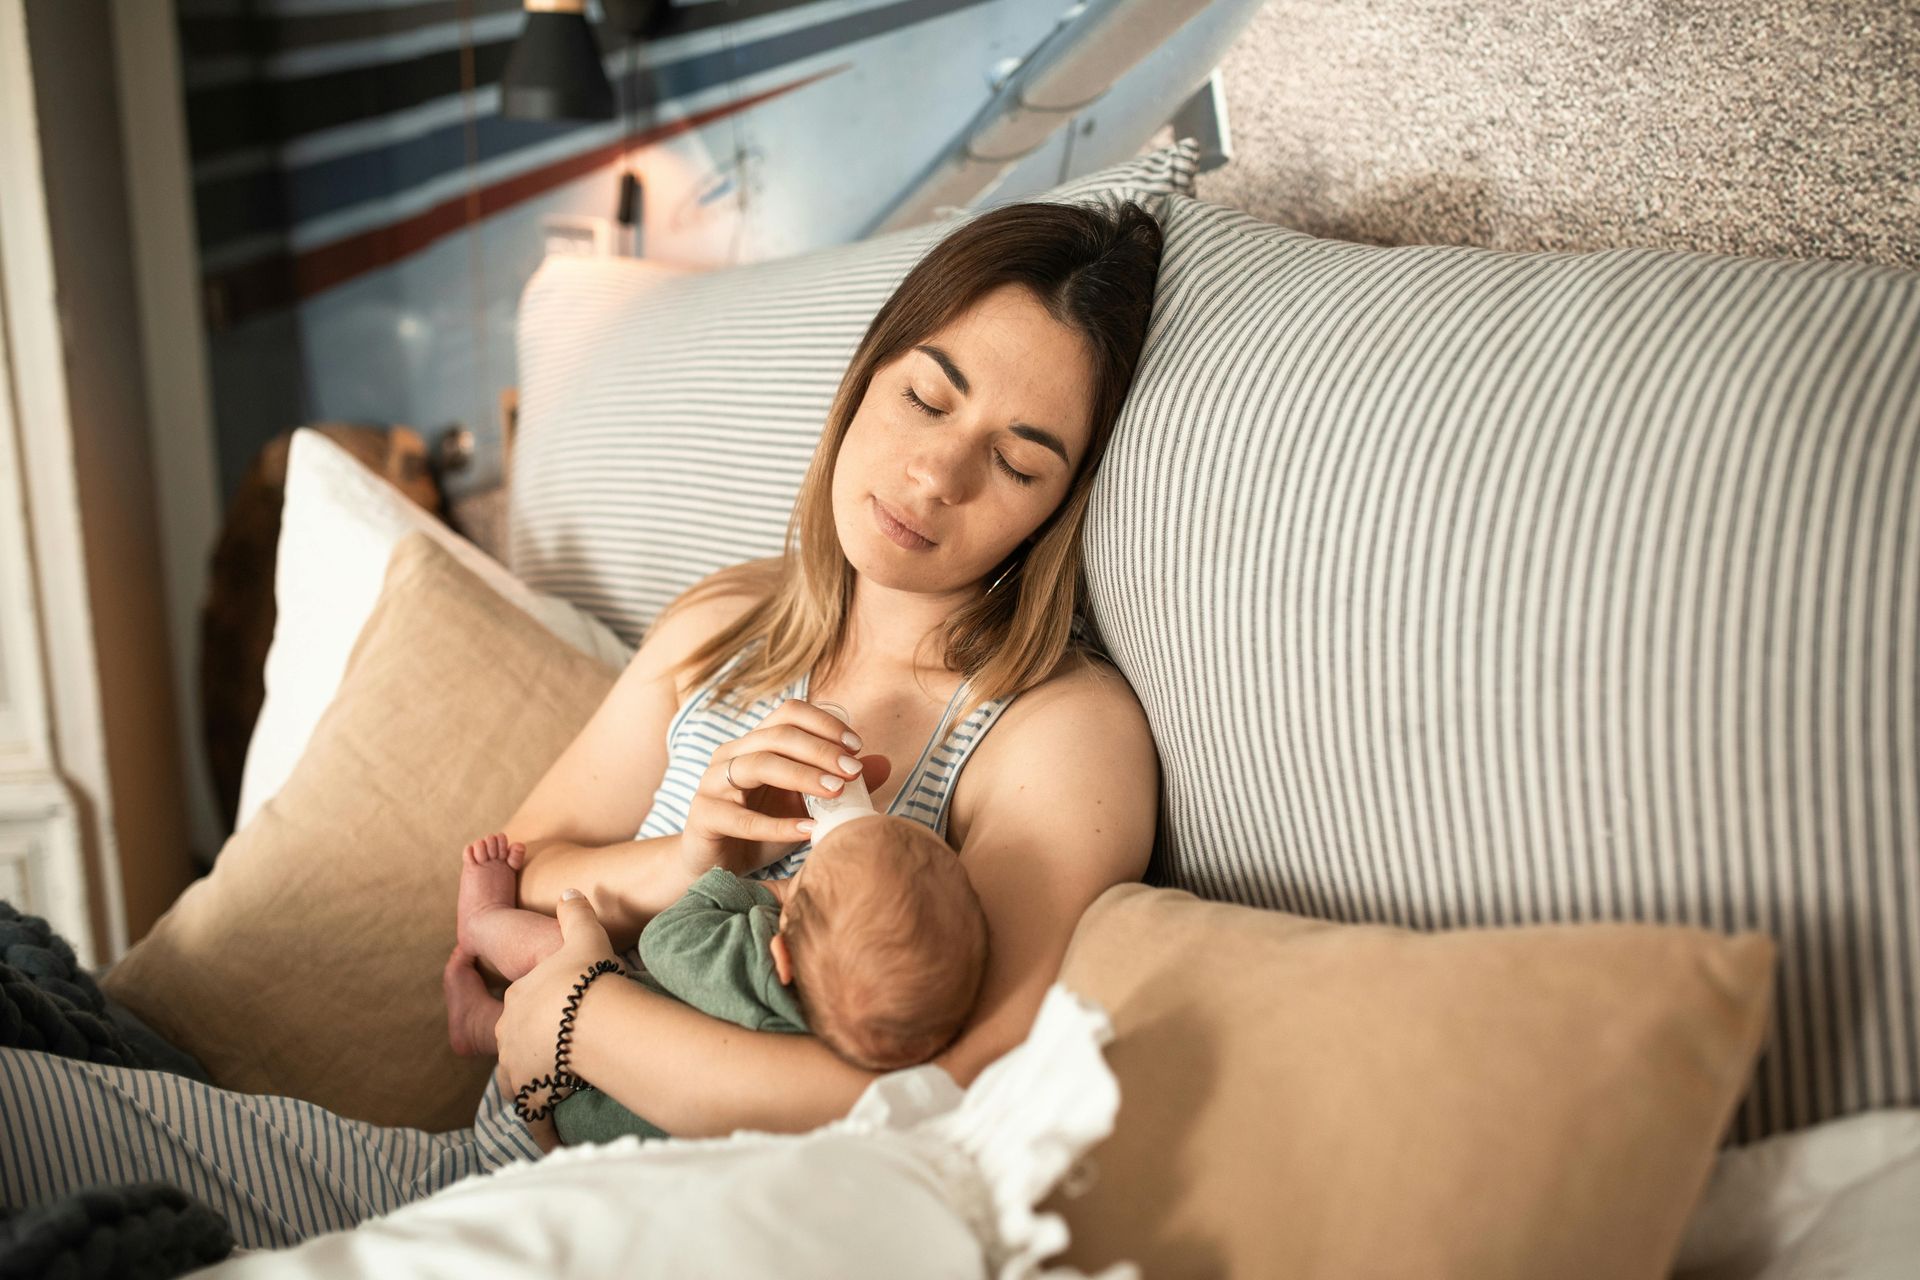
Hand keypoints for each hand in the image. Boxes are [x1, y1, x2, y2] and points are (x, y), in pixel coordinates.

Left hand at [495, 889, 620, 1123]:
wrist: (594, 1018)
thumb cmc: (588, 978)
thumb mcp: (584, 937)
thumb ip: (575, 912)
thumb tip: (569, 891)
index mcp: (517, 1000)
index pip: (523, 1004)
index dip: (545, 1007)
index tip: (566, 1010)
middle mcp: (508, 1035)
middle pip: (516, 1042)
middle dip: (535, 1046)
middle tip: (562, 1050)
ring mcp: (518, 1067)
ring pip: (518, 1080)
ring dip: (532, 1087)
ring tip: (552, 1092)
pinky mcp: (532, 1095)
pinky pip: (534, 1118)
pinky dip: (543, 1131)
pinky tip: (553, 1141)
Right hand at [680, 698, 889, 876]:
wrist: (715, 867)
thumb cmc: (761, 831)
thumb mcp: (804, 806)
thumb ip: (839, 783)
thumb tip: (884, 763)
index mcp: (754, 743)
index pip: (788, 713)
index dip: (824, 723)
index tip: (856, 746)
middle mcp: (730, 755)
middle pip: (777, 735)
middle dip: (820, 749)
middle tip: (851, 769)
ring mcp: (712, 783)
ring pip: (759, 765)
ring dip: (802, 775)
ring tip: (836, 790)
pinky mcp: (704, 817)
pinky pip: (744, 819)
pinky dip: (780, 825)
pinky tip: (811, 831)